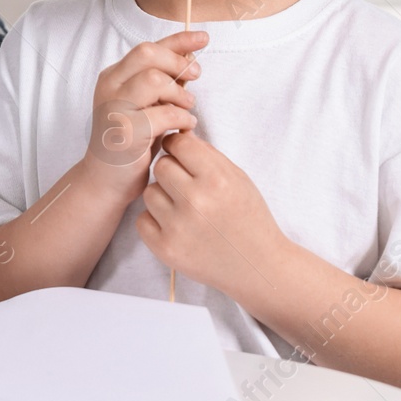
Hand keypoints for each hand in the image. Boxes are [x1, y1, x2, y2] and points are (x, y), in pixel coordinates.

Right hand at [82, 29, 207, 197]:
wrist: (105, 180)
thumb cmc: (130, 142)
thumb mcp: (145, 105)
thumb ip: (162, 83)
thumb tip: (190, 59)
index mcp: (113, 77)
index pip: (147, 47)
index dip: (178, 40)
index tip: (203, 38)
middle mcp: (109, 87)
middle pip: (147, 54)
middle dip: (177, 62)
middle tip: (195, 77)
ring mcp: (114, 108)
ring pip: (154, 79)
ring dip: (180, 93)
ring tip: (187, 107)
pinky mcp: (125, 131)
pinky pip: (163, 114)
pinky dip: (181, 118)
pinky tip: (184, 127)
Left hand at [137, 129, 287, 296]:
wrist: (257, 266)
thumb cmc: (249, 218)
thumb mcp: (238, 178)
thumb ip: (207, 155)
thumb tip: (178, 135)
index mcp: (217, 179)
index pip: (178, 144)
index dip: (179, 147)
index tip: (183, 155)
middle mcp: (196, 201)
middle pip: (160, 166)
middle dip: (172, 171)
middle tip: (186, 184)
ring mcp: (178, 227)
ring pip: (149, 192)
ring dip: (163, 196)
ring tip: (184, 208)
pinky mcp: (166, 249)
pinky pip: (142, 220)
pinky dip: (155, 221)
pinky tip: (176, 225)